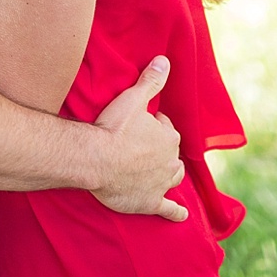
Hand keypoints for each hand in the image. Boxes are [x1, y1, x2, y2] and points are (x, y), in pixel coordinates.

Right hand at [90, 56, 188, 219]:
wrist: (96, 160)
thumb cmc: (113, 129)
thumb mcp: (133, 99)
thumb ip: (151, 81)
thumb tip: (165, 60)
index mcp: (168, 137)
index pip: (166, 128)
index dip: (155, 125)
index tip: (141, 124)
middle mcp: (169, 161)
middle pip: (170, 153)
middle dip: (161, 148)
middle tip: (142, 146)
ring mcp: (160, 183)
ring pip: (173, 177)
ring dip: (170, 173)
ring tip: (165, 172)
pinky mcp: (149, 203)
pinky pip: (168, 209)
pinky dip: (175, 213)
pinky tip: (181, 216)